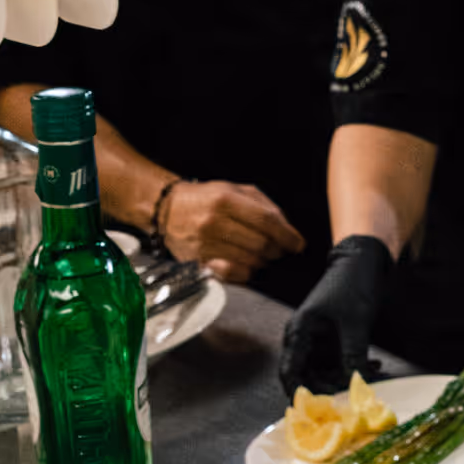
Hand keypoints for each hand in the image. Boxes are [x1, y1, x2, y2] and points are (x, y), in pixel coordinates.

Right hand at [163, 180, 304, 284]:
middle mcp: (214, 221)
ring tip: (263, 256)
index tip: (298, 244)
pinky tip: (248, 265)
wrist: (166, 209)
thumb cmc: (205, 199)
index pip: (266, 220)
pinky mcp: (198, 260)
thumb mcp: (234, 189)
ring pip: (250, 260)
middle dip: (277, 250)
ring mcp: (205, 243)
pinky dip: (246, 272)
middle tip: (280, 250)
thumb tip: (287, 228)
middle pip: (261, 243)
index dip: (288, 235)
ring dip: (263, 262)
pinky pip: (232, 273)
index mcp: (225, 199)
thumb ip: (263, 205)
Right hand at [278, 235, 392, 395]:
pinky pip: (340, 364)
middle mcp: (304, 340)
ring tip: (375, 377)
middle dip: (332, 389)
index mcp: (299, 331)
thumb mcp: (354, 320)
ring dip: (347, 380)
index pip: (290, 371)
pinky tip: (377, 368)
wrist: (363, 262)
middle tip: (356, 396)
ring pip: (326, 373)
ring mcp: (319, 342)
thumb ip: (353, 352)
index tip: (317, 410)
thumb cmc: (353, 284)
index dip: (299, 393)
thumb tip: (356, 383)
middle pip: (308, 378)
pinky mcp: (333, 343)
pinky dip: (355, 369)